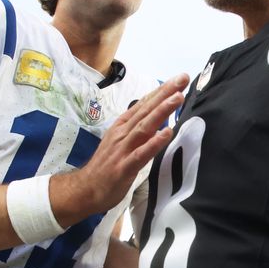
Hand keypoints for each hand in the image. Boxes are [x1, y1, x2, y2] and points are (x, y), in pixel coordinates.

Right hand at [53, 74, 188, 221]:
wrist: (85, 189)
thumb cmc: (106, 165)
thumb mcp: (121, 141)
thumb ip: (138, 130)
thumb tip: (159, 119)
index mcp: (123, 126)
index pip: (144, 104)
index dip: (161, 91)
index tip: (178, 78)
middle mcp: (123, 133)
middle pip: (147, 110)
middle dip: (166, 93)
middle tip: (183, 78)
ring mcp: (123, 149)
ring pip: (145, 126)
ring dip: (162, 111)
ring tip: (177, 98)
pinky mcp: (124, 167)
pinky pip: (141, 154)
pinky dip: (154, 142)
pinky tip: (166, 133)